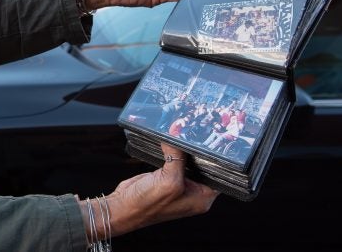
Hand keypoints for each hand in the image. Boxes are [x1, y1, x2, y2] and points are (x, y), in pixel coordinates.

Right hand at [79, 143, 218, 240]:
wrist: (122, 207)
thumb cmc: (147, 205)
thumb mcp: (168, 181)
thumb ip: (176, 157)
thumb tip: (176, 136)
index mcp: (202, 198)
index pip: (218, 174)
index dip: (217, 158)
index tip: (213, 141)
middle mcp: (193, 192)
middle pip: (203, 165)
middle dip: (198, 151)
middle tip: (195, 134)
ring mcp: (179, 184)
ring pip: (187, 161)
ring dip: (183, 150)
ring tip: (182, 135)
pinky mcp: (166, 177)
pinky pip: (173, 160)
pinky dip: (171, 151)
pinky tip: (169, 142)